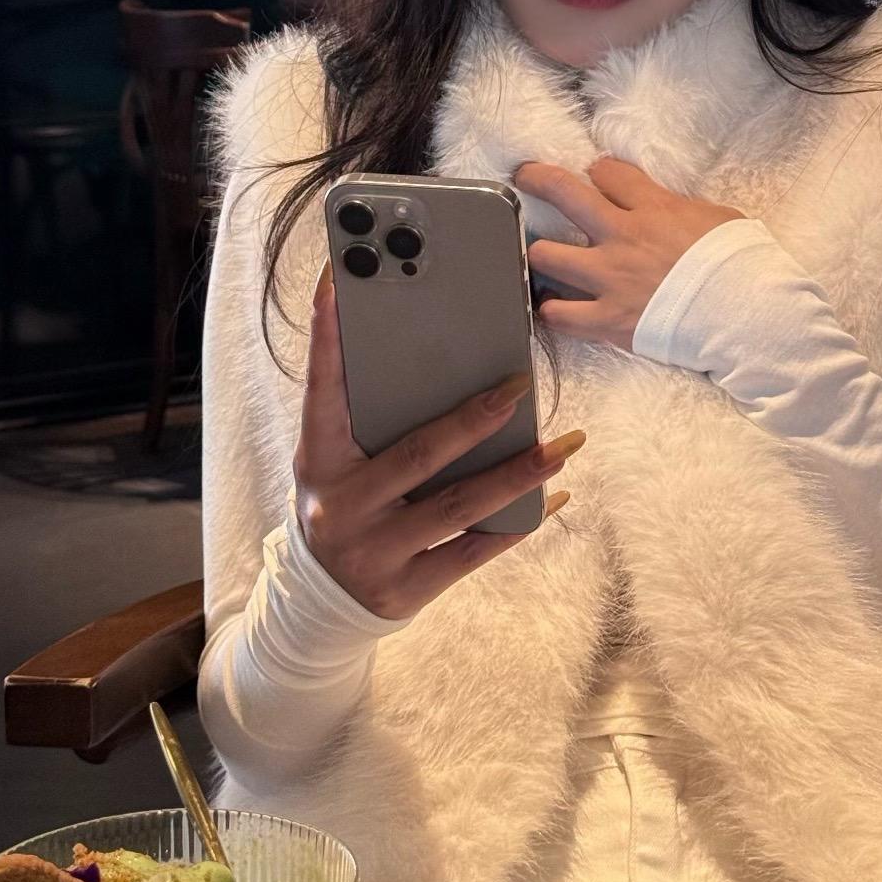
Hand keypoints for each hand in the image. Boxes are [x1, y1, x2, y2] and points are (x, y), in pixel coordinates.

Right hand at [293, 263, 578, 618]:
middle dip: (475, 418)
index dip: (328, 336)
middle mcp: (342, 505)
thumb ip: (364, 414)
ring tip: (564, 444)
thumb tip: (429, 349)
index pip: (323, 389)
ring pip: (459, 507)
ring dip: (518, 473)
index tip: (338, 280)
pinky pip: (474, 552)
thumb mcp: (333, 460)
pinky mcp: (407, 589)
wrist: (320, 601)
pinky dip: (519, 522)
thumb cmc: (343, 501)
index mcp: (317, 459)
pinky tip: (556, 495)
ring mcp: (374, 551)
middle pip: (418, 453)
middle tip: (521, 385)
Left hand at [514, 157, 745, 349]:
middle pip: (563, 193)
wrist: (744, 314)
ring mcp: (609, 278)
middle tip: (525, 176)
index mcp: (652, 207)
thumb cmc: (739, 264)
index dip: (597, 169)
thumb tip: (667, 207)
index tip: (594, 174)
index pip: (606, 171)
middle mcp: (621, 236)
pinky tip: (550, 307)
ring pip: (546, 255)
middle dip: (537, 179)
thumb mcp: (716, 217)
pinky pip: (561, 316)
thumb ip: (681, 208)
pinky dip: (551, 311)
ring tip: (537, 255)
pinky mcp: (608, 319)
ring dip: (538, 253)